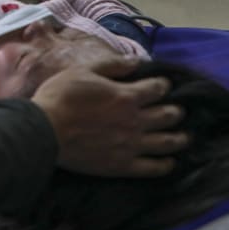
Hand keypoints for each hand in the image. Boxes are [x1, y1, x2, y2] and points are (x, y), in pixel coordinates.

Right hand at [31, 58, 187, 177]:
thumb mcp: (83, 71)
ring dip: (180, 137)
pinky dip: (166, 164)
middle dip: (176, 110)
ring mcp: (131, 145)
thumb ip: (112, 65)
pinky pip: (154, 168)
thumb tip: (137, 61)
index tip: (163, 85)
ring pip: (168, 142)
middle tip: (176, 110)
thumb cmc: (60, 96)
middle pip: (169, 115)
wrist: (44, 131)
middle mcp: (135, 121)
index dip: (163, 85)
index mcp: (126, 96)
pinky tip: (169, 161)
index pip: (157, 88)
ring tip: (184, 136)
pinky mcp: (123, 165)